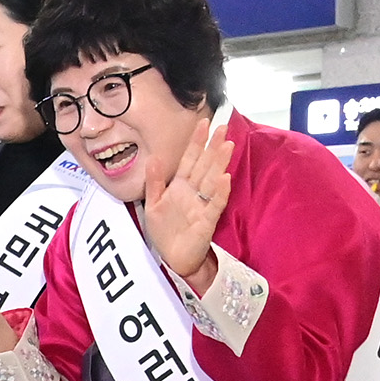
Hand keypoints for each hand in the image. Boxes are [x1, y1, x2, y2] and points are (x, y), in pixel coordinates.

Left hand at [143, 116, 232, 292]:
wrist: (173, 257)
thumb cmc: (165, 231)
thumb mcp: (153, 204)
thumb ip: (154, 181)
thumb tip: (152, 157)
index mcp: (179, 186)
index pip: (189, 160)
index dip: (195, 142)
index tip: (203, 123)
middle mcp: (193, 192)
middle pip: (204, 165)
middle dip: (212, 147)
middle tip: (222, 127)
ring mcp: (202, 204)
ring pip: (212, 179)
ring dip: (219, 163)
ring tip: (227, 144)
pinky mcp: (207, 220)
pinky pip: (214, 204)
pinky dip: (219, 191)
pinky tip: (224, 178)